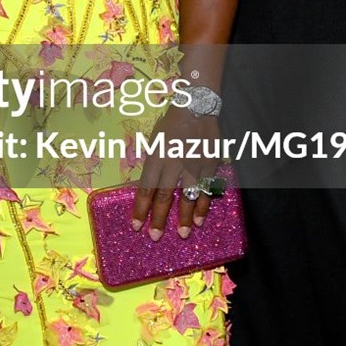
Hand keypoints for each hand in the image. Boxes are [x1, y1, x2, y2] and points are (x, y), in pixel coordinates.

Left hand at [131, 109, 221, 239]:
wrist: (196, 108)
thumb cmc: (170, 126)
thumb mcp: (154, 142)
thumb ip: (153, 166)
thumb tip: (148, 189)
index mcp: (156, 157)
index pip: (146, 188)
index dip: (140, 208)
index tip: (136, 225)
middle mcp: (174, 163)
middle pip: (165, 196)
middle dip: (159, 218)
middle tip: (155, 236)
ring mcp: (194, 165)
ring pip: (188, 196)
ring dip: (185, 217)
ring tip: (183, 233)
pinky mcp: (210, 165)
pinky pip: (206, 189)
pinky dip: (203, 205)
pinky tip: (200, 220)